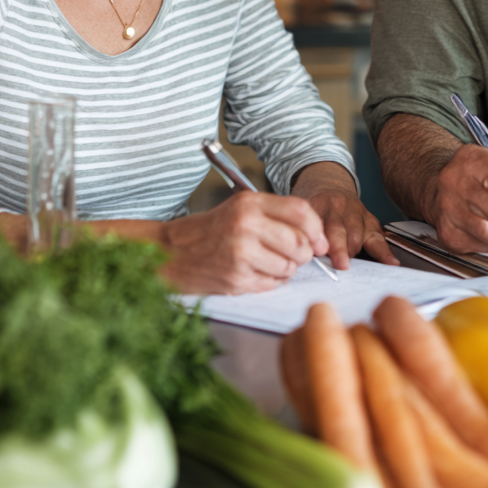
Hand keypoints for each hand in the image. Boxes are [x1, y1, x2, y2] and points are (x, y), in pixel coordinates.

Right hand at [160, 190, 326, 294]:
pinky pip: (273, 283)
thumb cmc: (208, 231)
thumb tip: (316, 238)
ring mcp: (241, 254)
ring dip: (286, 269)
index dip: (316, 229)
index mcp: (249, 203)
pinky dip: (271, 281)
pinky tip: (255, 272)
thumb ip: (277, 216)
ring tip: (267, 262)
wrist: (169, 252)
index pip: (301, 211)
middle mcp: (246, 226)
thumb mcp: (240, 209)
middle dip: (304, 254)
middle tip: (294, 255)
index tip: (318, 241)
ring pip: (289, 266)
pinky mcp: (236, 278)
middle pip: (300, 243)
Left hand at [293, 161, 398, 268]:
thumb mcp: (299, 213)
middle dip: (342, 248)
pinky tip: (392, 263)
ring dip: (354, 252)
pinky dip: (384, 251)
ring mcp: (357, 212)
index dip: (322, 238)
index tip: (322, 253)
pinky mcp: (370, 220)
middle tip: (341, 265)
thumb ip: (301, 232)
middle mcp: (339, 206)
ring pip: (359, 234)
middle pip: (341, 229)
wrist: (327, 185)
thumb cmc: (312, 207)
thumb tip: (303, 257)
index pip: (320, 223)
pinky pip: (379, 237)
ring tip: (350, 267)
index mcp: (318, 204)